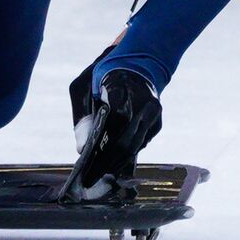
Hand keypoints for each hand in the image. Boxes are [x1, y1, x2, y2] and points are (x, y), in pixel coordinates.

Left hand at [68, 63, 161, 198]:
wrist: (134, 62)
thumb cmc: (102, 76)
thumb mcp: (82, 87)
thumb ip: (81, 116)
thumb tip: (82, 149)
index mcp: (121, 90)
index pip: (113, 127)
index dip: (101, 150)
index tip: (87, 167)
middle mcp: (142, 102)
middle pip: (126, 142)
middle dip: (108, 163)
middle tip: (93, 177)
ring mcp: (153, 112)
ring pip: (136, 145)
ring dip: (119, 160)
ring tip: (101, 172)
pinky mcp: (158, 120)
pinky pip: (142, 142)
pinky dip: (129, 151)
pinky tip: (115, 158)